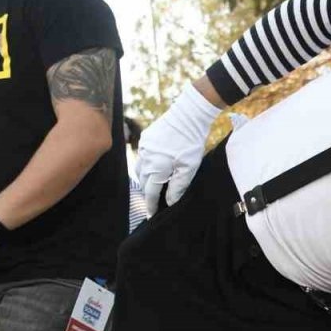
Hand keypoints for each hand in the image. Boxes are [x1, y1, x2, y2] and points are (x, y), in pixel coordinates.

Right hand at [137, 84, 221, 214]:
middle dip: (149, 192)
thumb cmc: (190, 142)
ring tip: (155, 186)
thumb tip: (169, 202)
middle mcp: (146, 158)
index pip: (150, 192)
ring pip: (140, 169)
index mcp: (156, 167)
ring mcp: (144, 147)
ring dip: (146, 179)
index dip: (151, 205)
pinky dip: (147, 166)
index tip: (151, 215)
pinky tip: (156, 168)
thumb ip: (178, 187)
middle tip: (156, 201)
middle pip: (143, 182)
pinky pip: (142, 157)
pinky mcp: (146, 139)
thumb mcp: (189, 168)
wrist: (188, 115)